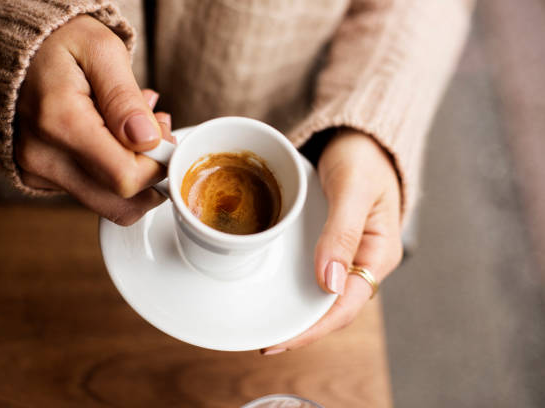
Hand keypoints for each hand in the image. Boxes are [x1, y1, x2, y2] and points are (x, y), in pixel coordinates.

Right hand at [15, 15, 173, 224]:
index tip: (164, 135)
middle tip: (155, 133)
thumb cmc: (60, 43)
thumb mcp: (101, 50)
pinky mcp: (39, 178)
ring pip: (108, 202)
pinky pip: (91, 192)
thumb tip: (147, 140)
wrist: (15, 47)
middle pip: (120, 204)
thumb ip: (125, 98)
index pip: (126, 178)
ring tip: (136, 129)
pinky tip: (113, 136)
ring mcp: (38, 172)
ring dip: (134, 173)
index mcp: (60, 122)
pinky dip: (112, 171)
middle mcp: (43, 157)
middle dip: (151, 175)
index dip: (158, 165)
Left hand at [262, 128, 402, 353]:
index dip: (313, 328)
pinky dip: (294, 286)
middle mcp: (363, 260)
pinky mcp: (331, 243)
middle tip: (263, 341)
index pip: (345, 305)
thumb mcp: (353, 189)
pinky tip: (272, 289)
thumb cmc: (363, 156)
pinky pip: (313, 272)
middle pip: (331, 308)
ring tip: (263, 323)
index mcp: (378, 254)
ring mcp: (346, 253)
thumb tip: (328, 283)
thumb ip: (342, 232)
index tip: (279, 341)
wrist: (359, 135)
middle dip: (300, 328)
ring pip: (321, 294)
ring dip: (295, 311)